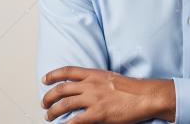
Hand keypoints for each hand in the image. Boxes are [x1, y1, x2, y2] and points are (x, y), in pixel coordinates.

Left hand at [41, 66, 174, 122]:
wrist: (146, 96)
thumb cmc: (132, 88)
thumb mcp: (110, 78)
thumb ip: (96, 81)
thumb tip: (85, 87)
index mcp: (93, 74)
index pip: (67, 71)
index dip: (53, 75)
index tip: (44, 80)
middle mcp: (90, 84)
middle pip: (61, 89)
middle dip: (49, 97)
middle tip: (44, 103)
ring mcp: (93, 99)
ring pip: (65, 104)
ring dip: (53, 111)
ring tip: (48, 116)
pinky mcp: (98, 114)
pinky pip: (77, 120)